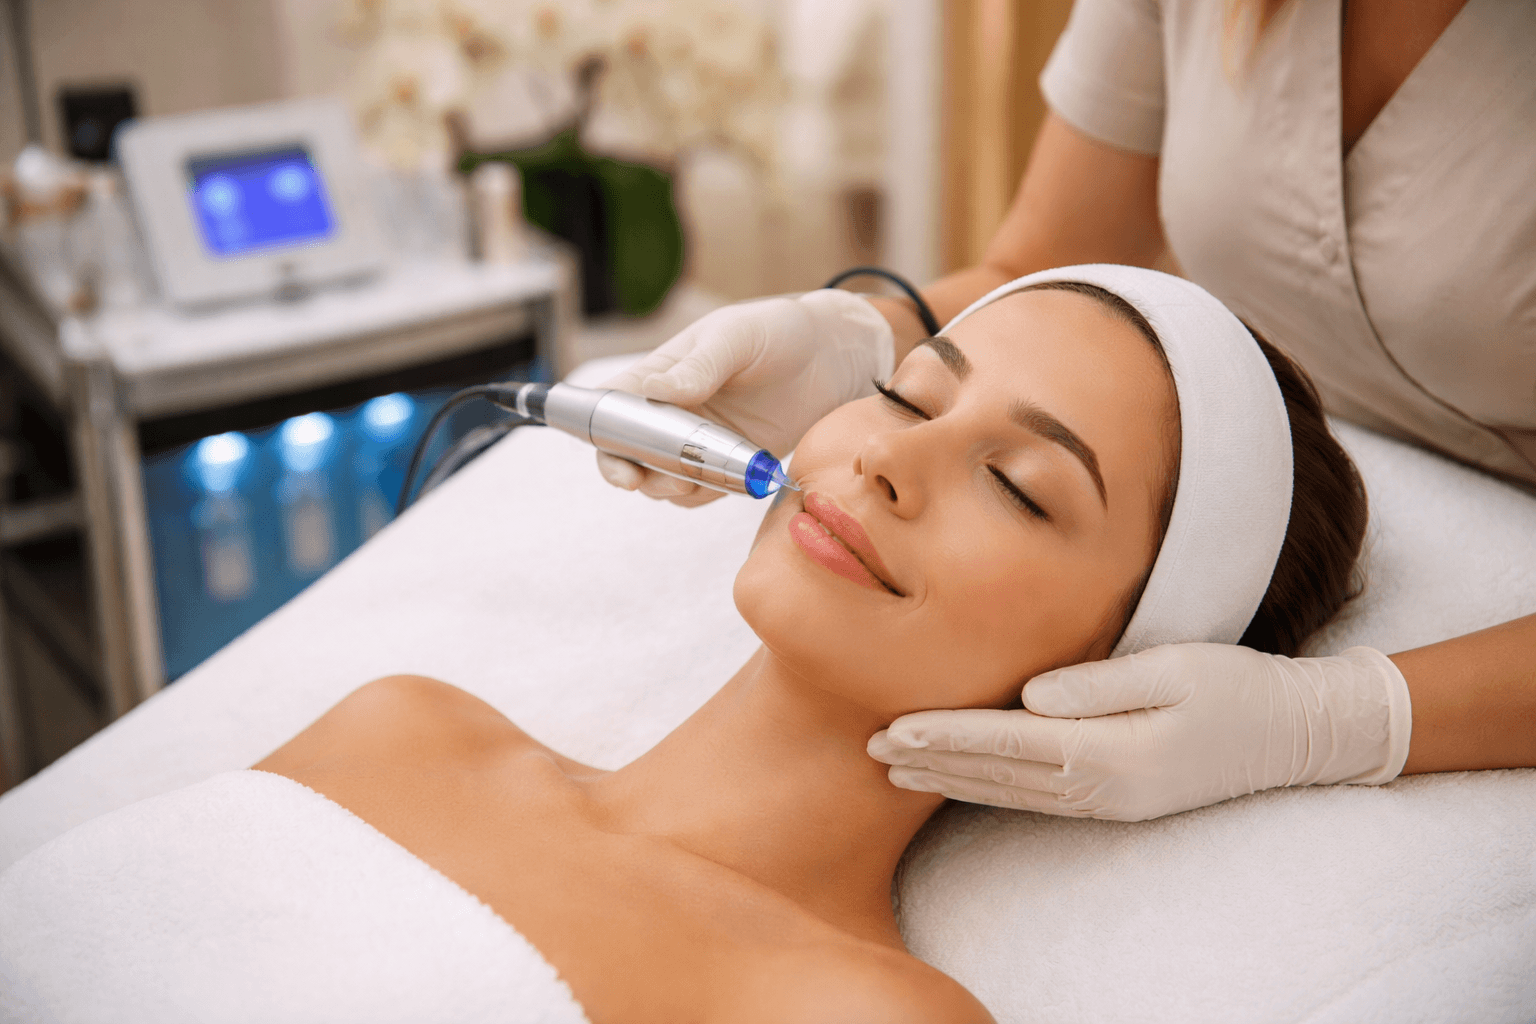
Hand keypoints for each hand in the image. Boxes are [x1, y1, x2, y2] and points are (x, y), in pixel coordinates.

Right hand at [595, 290, 894, 505]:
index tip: (619, 465)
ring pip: (662, 477)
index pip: (613, 408)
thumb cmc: (779, 331)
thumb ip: (698, 366)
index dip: (603, 439)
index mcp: (660, 373)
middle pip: (629, 453)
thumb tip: (652, 389)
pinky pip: (702, 489)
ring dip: (670, 488)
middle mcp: (672, 410)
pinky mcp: (729, 461)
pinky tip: (726, 485)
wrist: (834, 355)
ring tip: (695, 481)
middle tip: (665, 481)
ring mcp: (699, 439)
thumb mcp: (737, 337)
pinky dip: (703, 495)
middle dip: (636, 475)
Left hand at [867, 644, 1412, 820]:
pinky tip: (960, 779)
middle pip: (998, 772)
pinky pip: (1036, 796)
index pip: (1008, 742)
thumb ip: (1101, 684)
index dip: (947, 734)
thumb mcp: (1176, 669)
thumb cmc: (1239, 688)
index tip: (893, 726)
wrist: (1299, 735)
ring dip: (950, 778)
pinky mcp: (1117, 797)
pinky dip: (988, 788)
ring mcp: (1109, 799)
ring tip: (893, 766)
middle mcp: (1103, 786)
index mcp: (1113, 752)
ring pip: (1010, 790)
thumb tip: (1032, 694)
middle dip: (931, 759)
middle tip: (866, 746)